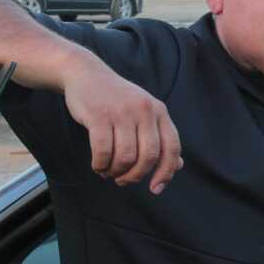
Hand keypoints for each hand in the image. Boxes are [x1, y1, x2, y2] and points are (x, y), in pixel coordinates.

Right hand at [60, 53, 182, 193]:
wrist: (86, 74)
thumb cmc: (117, 101)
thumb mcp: (143, 113)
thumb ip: (160, 138)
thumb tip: (178, 166)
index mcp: (159, 111)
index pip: (172, 148)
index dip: (166, 172)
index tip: (155, 188)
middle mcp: (144, 110)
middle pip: (149, 157)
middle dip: (136, 176)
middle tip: (123, 180)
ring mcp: (122, 112)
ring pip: (126, 157)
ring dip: (115, 172)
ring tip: (108, 171)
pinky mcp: (99, 115)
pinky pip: (104, 151)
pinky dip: (100, 165)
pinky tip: (98, 165)